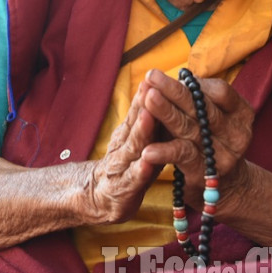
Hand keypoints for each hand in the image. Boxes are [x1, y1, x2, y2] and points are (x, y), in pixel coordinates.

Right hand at [84, 81, 162, 224]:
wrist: (98, 196)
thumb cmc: (128, 165)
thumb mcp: (138, 141)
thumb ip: (152, 122)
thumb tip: (173, 95)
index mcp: (129, 133)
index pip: (138, 111)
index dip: (145, 94)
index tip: (154, 76)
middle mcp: (123, 146)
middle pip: (134, 123)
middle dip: (142, 105)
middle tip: (150, 87)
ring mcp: (121, 167)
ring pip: (132, 147)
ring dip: (140, 131)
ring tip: (148, 115)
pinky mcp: (123, 190)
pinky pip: (133, 179)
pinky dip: (139, 170)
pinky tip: (146, 161)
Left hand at [138, 69, 253, 210]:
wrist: (225, 185)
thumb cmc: (208, 138)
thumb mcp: (209, 117)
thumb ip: (194, 99)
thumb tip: (169, 78)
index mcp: (241, 114)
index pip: (220, 92)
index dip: (196, 83)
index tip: (174, 74)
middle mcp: (236, 134)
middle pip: (202, 108)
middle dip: (174, 91)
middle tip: (152, 75)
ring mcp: (222, 155)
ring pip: (190, 128)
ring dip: (166, 112)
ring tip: (148, 98)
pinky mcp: (204, 173)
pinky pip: (182, 156)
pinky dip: (164, 151)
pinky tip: (147, 149)